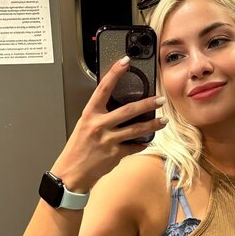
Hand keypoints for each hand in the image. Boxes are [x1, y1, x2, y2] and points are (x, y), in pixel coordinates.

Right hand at [53, 57, 165, 189]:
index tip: (125, 61)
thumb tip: (118, 111)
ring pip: (136, 129)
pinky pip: (134, 147)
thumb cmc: (77, 150)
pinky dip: (141, 144)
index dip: (115, 73)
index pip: (103, 88)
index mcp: (89, 114)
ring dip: (153, 124)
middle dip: (147, 103)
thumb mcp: (84, 127)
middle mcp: (99, 125)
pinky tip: (147, 142)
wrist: (71, 173)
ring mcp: (108, 140)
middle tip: (160, 99)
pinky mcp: (115, 154)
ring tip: (163, 121)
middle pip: (128, 110)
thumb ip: (99, 117)